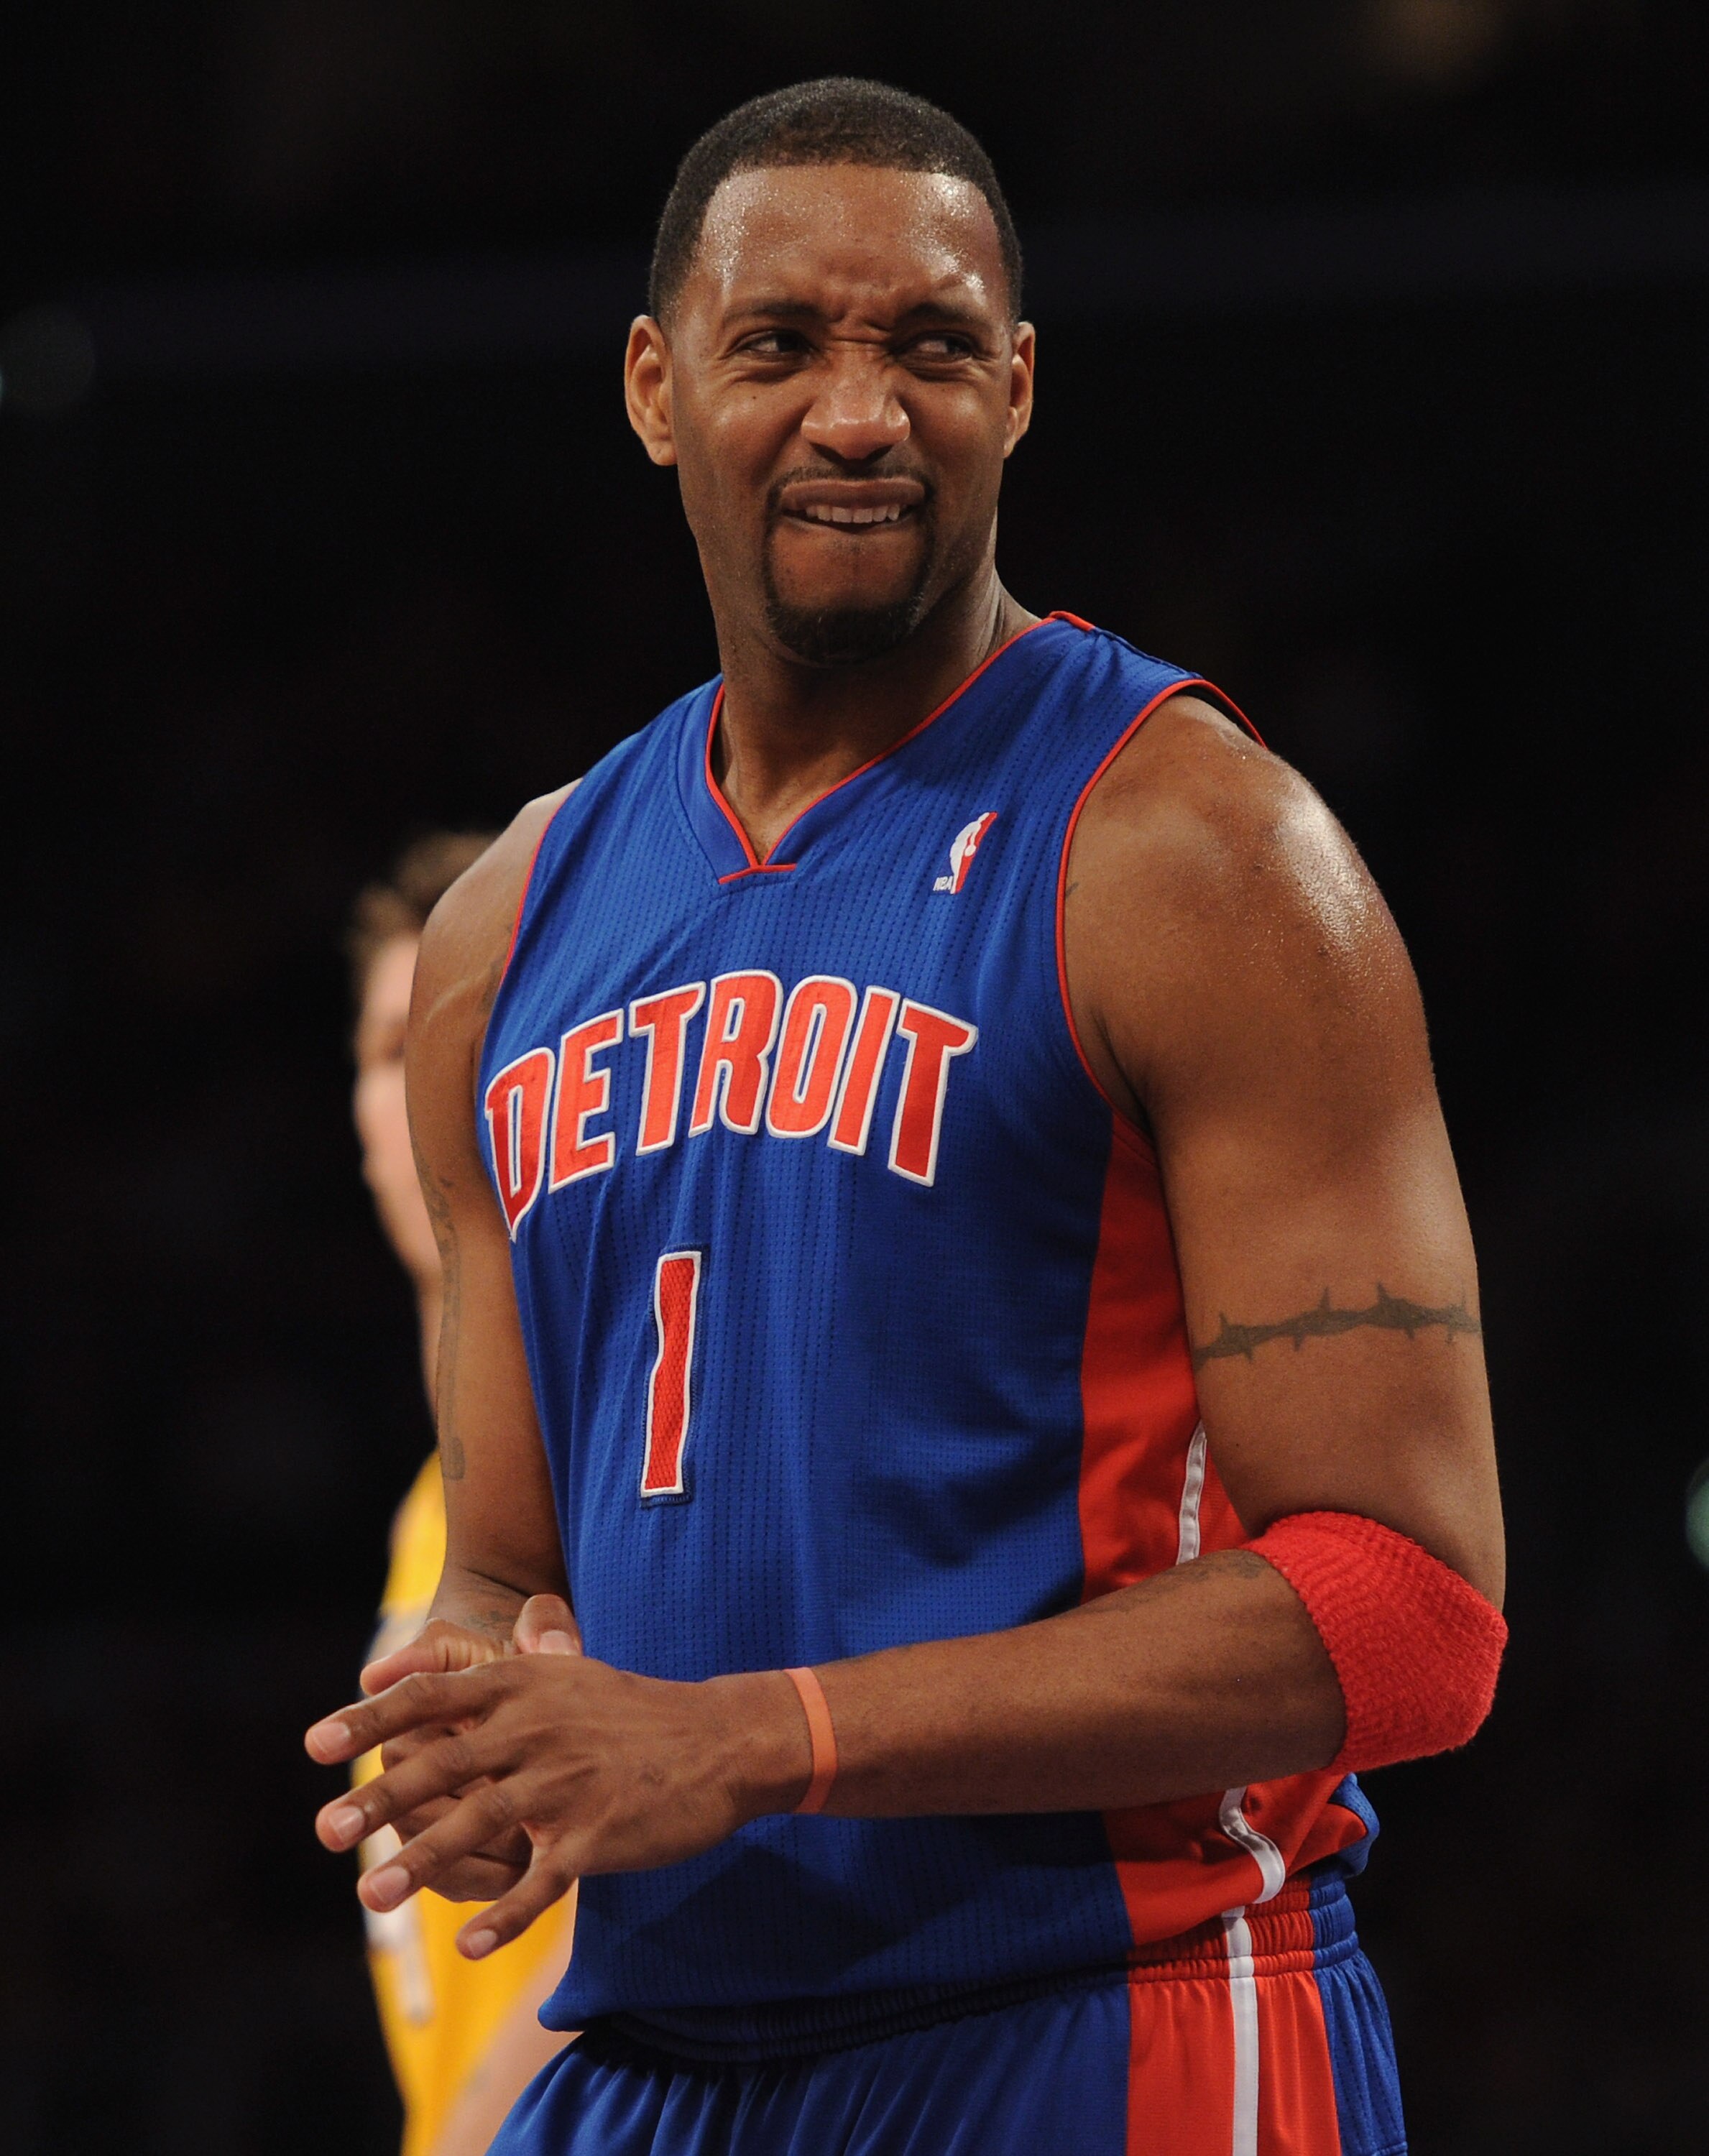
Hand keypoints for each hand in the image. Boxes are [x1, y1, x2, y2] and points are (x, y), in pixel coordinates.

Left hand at [307, 1648, 807, 1957]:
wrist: (722, 1740)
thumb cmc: (634, 1710)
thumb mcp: (569, 1670)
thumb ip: (502, 1663)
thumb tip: (425, 1655)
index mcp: (525, 1684)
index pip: (433, 1695)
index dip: (371, 1718)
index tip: (315, 1743)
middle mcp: (539, 1726)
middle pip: (444, 1762)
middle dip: (380, 1799)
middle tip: (326, 1830)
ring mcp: (570, 1782)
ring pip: (482, 1824)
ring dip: (422, 1862)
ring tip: (372, 1895)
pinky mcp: (601, 1833)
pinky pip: (545, 1880)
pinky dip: (507, 1914)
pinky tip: (470, 1944)